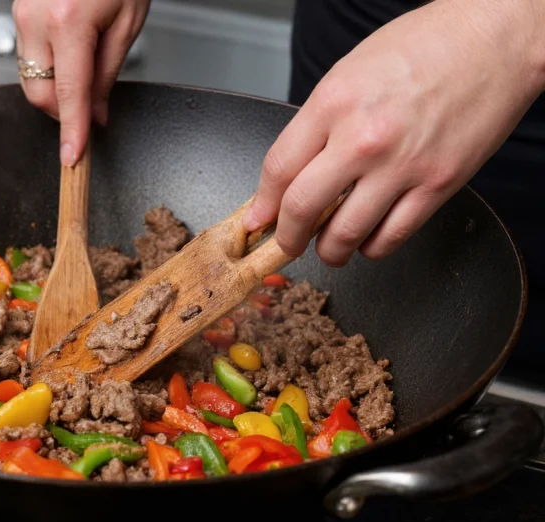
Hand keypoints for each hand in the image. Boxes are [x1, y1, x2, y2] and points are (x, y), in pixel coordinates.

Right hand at [12, 0, 149, 165]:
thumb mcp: (127, 24)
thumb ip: (108, 75)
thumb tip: (97, 113)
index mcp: (68, 22)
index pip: (68, 95)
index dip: (72, 131)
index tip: (72, 157)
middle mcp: (36, 18)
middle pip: (40, 95)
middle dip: (64, 113)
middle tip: (94, 110)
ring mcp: (22, 13)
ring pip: (29, 79)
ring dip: (54, 91)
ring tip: (84, 75)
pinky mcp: (18, 11)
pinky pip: (27, 57)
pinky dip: (47, 70)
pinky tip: (68, 60)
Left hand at [244, 0, 544, 265]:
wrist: (494, 39)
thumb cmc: (423, 46)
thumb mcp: (349, 73)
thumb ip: (316, 124)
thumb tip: (290, 173)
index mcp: (333, 103)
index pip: (278, 169)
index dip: (262, 204)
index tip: (258, 219)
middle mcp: (363, 138)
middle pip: (302, 208)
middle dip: (288, 237)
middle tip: (287, 244)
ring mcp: (402, 165)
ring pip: (346, 234)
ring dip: (330, 251)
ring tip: (329, 249)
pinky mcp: (438, 184)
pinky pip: (392, 237)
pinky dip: (373, 248)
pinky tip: (369, 239)